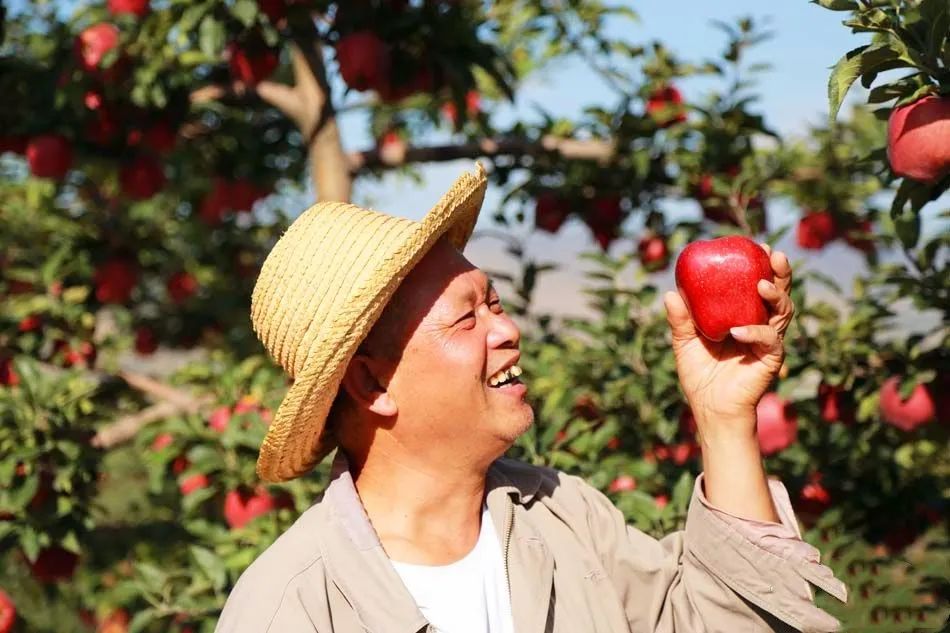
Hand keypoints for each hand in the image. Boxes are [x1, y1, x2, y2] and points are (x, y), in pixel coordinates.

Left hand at [663, 243, 793, 437]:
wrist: (710, 408)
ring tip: (761, 285)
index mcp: (744, 315)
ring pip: (783, 311)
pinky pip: (769, 340)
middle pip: (779, 292)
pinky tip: (739, 331)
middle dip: (780, 272)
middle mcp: (761, 324)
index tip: (757, 246)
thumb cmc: (700, 374)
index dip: (761, 265)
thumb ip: (681, 320)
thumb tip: (670, 293)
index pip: (758, 285)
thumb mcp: (685, 342)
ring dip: (775, 296)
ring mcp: (768, 341)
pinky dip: (755, 333)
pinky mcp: (770, 358)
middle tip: (772, 254)